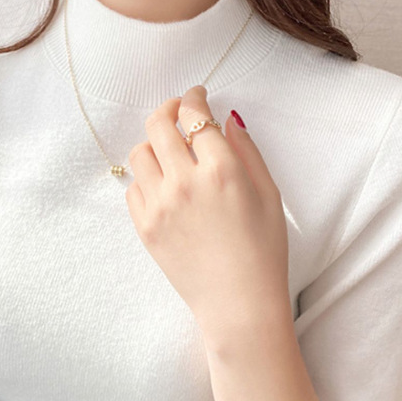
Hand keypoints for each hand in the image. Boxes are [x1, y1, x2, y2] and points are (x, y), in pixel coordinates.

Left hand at [125, 85, 289, 334]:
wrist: (238, 304)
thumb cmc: (263, 252)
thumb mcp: (269, 194)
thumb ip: (246, 151)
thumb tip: (226, 120)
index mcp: (221, 170)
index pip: (194, 114)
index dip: (193, 96)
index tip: (197, 96)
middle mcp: (185, 182)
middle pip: (158, 123)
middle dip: (168, 109)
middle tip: (178, 112)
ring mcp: (160, 205)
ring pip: (139, 152)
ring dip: (154, 144)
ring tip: (169, 153)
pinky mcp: (144, 227)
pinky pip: (132, 187)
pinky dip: (145, 179)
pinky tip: (163, 186)